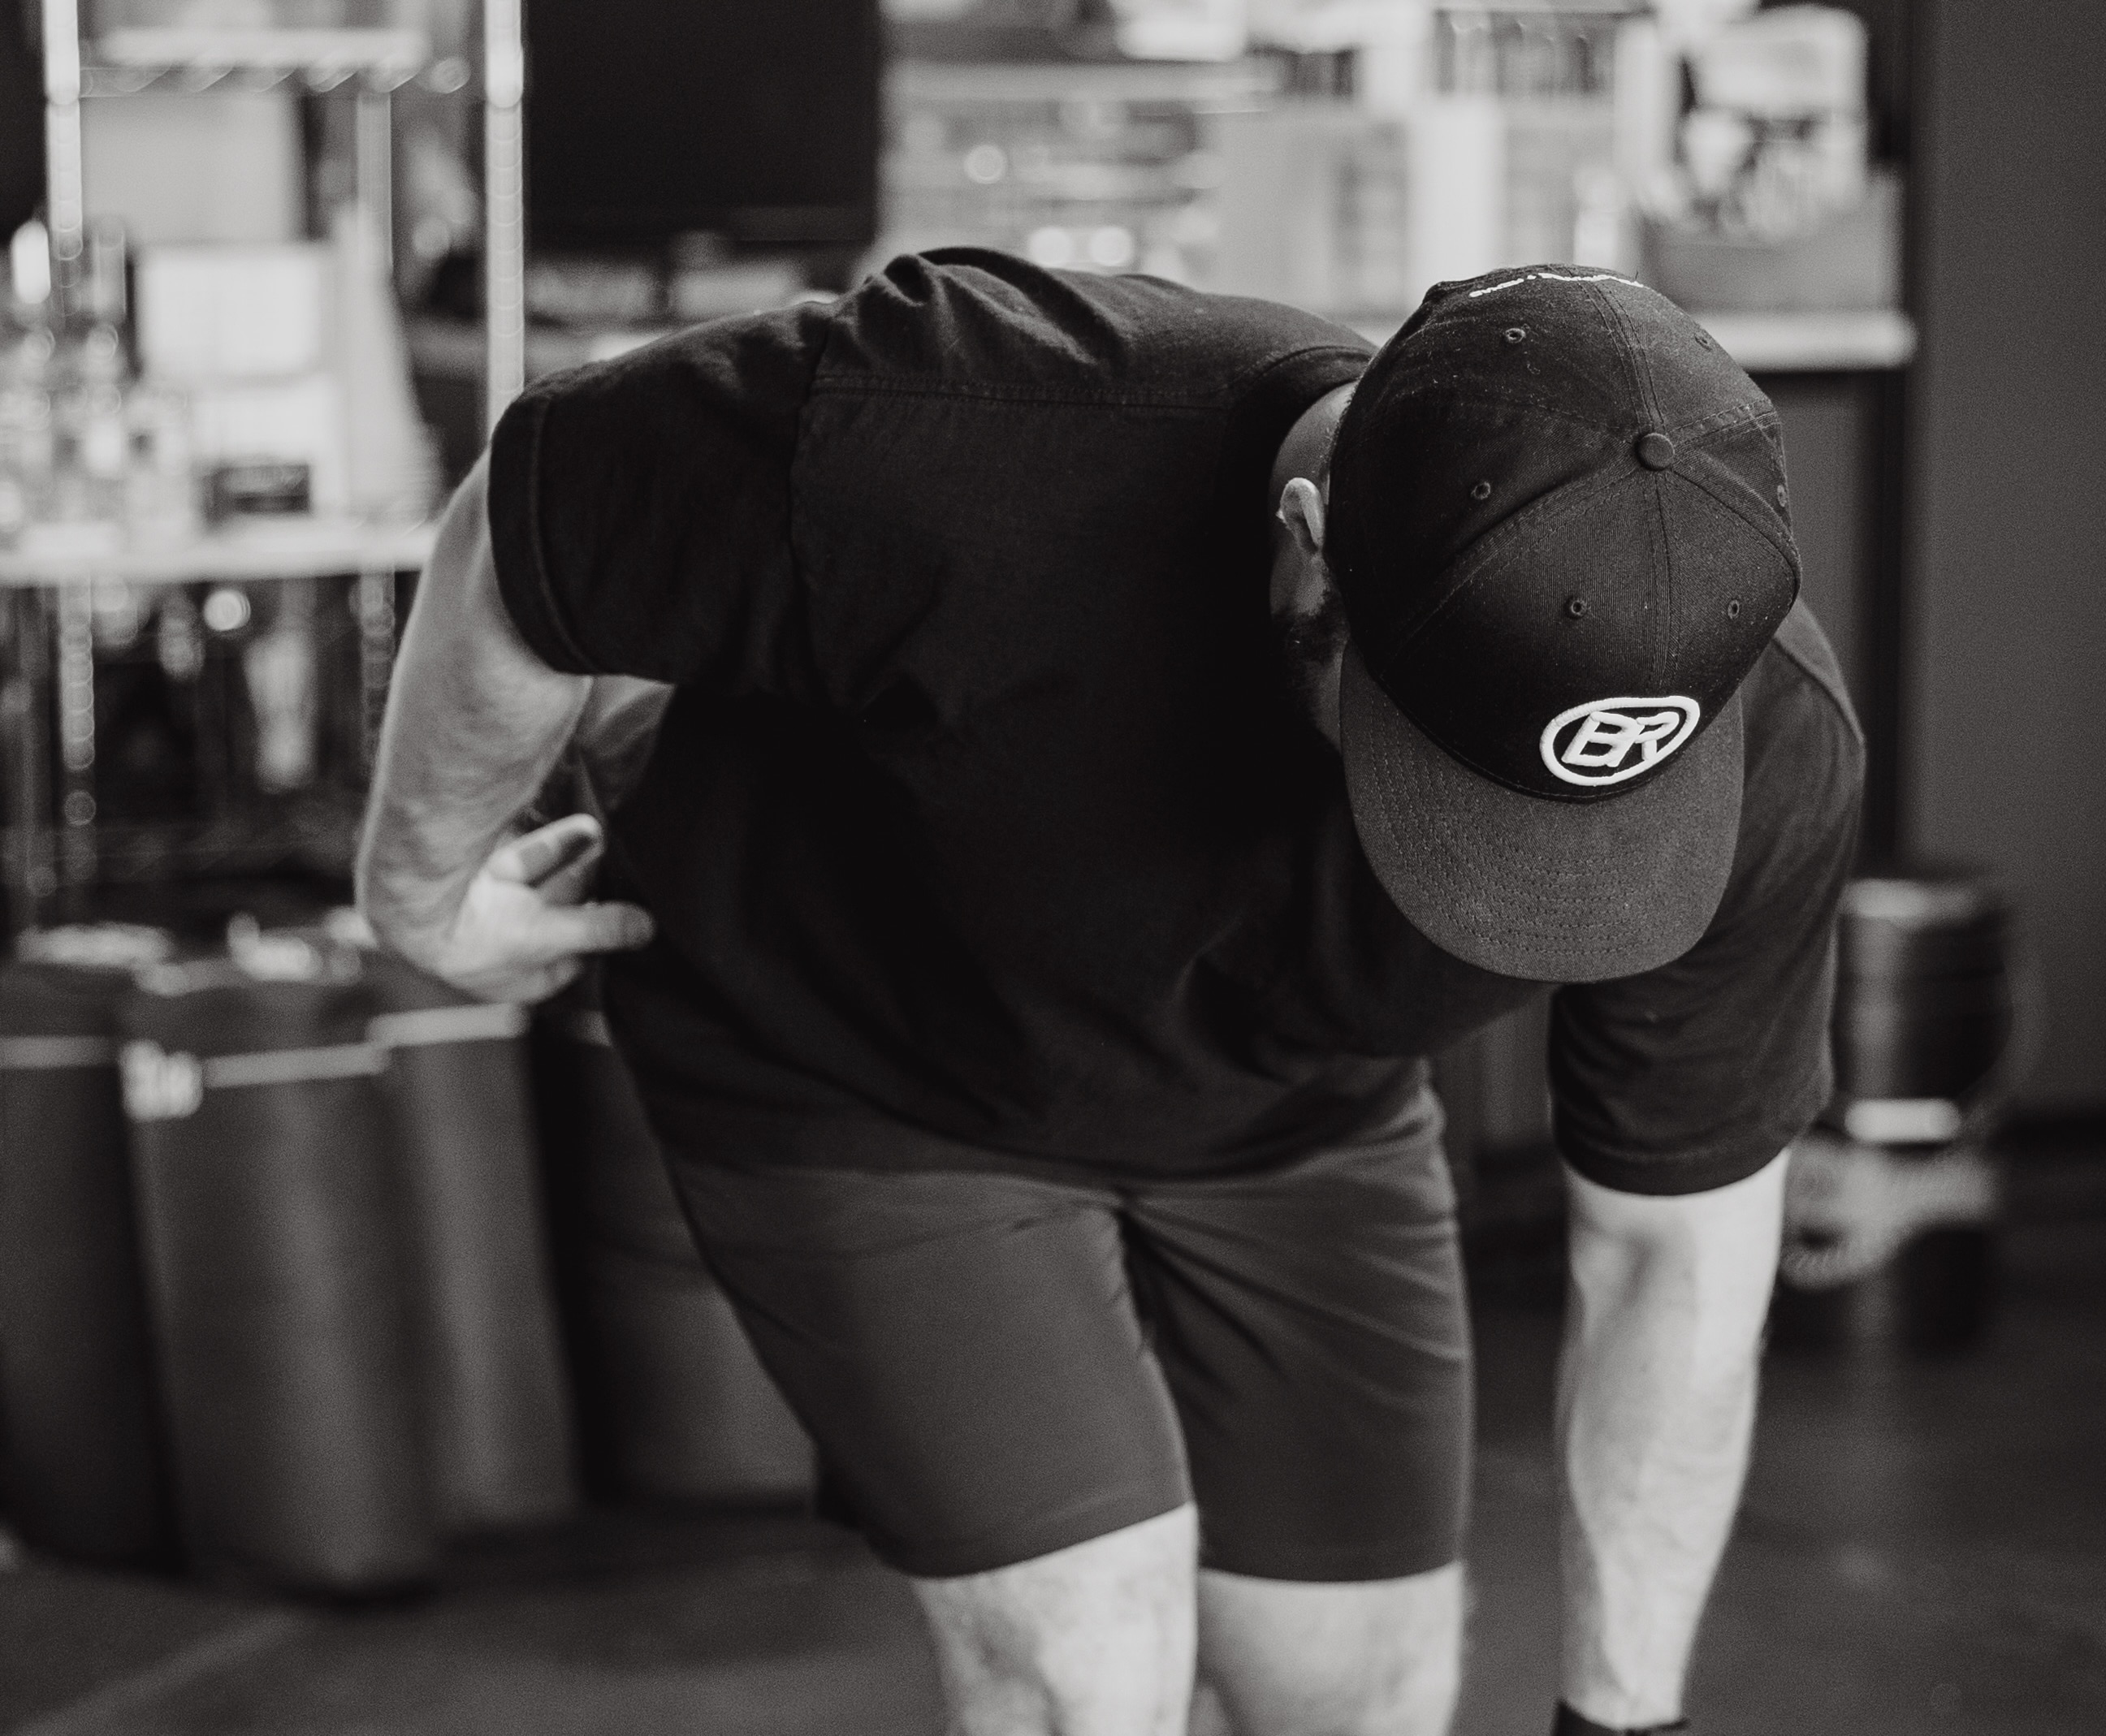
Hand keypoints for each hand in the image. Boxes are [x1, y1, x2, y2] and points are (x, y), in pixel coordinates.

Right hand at [411, 814, 654, 1002]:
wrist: (407, 903)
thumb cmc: (477, 939)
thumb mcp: (551, 935)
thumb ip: (601, 930)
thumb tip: (648, 931)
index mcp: (521, 977)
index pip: (573, 960)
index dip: (598, 935)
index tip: (628, 912)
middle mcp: (506, 945)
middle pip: (559, 913)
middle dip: (586, 884)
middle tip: (618, 863)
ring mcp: (491, 908)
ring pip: (543, 882)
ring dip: (573, 857)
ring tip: (600, 834)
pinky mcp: (480, 876)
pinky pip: (523, 859)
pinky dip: (549, 843)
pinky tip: (581, 826)